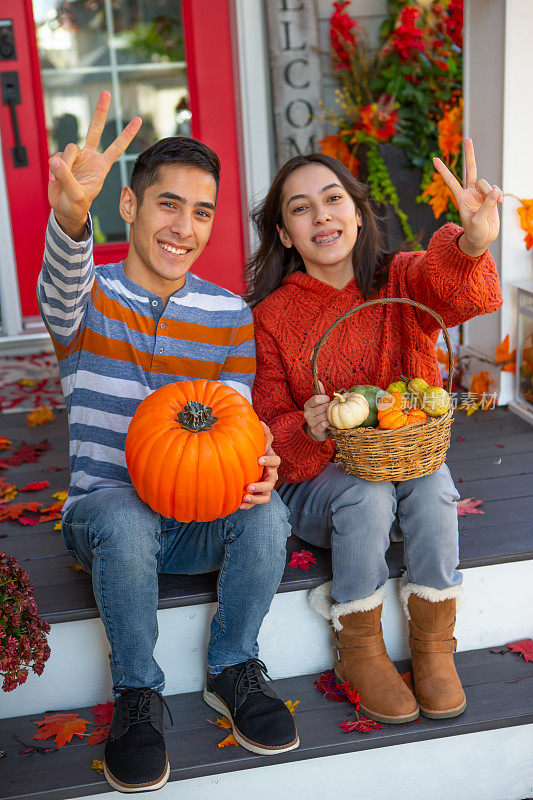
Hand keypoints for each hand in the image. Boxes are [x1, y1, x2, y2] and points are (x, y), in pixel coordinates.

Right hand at [48, 90, 141, 238]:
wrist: (64, 209)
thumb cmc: (76, 204)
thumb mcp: (76, 194)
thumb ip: (67, 177)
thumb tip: (56, 160)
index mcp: (101, 166)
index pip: (117, 147)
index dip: (126, 134)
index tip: (137, 119)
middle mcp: (90, 157)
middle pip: (95, 129)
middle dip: (100, 111)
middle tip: (106, 92)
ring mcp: (76, 157)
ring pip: (70, 148)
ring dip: (65, 164)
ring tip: (60, 179)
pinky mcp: (62, 159)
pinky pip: (57, 156)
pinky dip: (55, 168)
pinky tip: (55, 179)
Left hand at [239, 422, 279, 509]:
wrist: (252, 464)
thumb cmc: (256, 451)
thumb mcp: (260, 441)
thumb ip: (262, 433)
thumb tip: (260, 422)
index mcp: (271, 461)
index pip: (276, 461)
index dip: (269, 460)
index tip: (258, 459)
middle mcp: (271, 475)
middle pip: (271, 482)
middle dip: (261, 485)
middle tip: (249, 486)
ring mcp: (266, 487)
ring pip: (266, 496)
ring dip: (256, 498)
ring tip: (245, 497)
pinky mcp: (259, 495)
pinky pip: (257, 503)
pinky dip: (249, 505)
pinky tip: (239, 505)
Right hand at [303, 381, 329, 441]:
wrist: (317, 431)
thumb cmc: (320, 414)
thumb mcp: (319, 403)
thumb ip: (320, 392)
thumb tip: (318, 381)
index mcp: (307, 404)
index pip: (317, 398)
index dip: (325, 399)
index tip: (327, 402)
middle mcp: (306, 413)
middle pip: (323, 407)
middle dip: (329, 409)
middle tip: (328, 411)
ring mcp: (310, 422)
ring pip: (324, 416)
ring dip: (329, 417)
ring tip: (328, 417)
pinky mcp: (314, 430)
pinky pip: (324, 424)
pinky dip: (328, 424)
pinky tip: (328, 424)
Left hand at [433, 138, 502, 256]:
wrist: (482, 239)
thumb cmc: (475, 233)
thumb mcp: (477, 222)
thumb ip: (485, 207)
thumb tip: (495, 192)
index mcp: (460, 198)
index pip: (450, 181)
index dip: (443, 170)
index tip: (434, 159)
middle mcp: (469, 192)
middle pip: (470, 170)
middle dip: (470, 155)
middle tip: (467, 138)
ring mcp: (480, 193)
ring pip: (486, 182)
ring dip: (490, 192)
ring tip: (494, 203)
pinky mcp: (490, 196)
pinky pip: (495, 189)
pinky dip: (498, 195)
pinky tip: (499, 202)